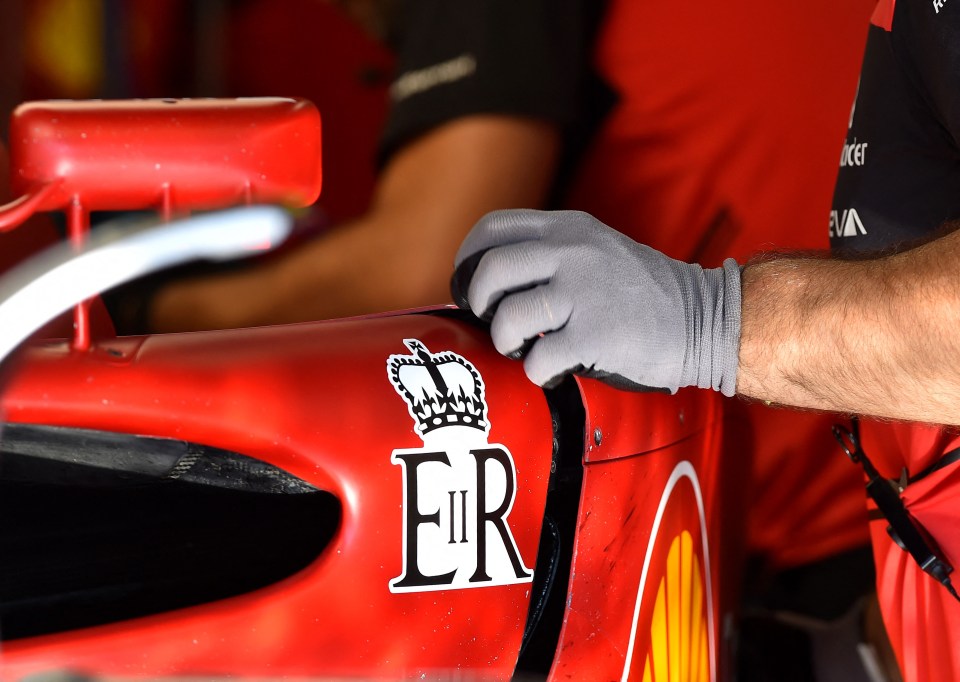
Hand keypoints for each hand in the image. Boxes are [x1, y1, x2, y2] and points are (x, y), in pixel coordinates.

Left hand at [451, 209, 741, 394]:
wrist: (705, 319)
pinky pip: (537, 359)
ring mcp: (584, 293)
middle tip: (494, 322)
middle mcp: (572, 253)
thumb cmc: (642, 294)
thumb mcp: (596, 249)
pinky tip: (554, 370)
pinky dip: (537, 372)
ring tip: (524, 350)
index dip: (468, 261)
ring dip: (506, 343)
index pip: (493, 229)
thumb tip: (488, 280)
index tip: (471, 288)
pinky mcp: (596, 335)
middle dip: (479, 304)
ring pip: (508, 318)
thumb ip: (549, 253)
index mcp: (568, 228)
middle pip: (490, 271)